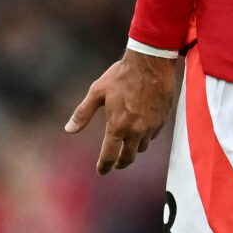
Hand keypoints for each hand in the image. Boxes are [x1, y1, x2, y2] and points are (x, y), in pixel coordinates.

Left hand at [65, 49, 177, 174]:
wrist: (151, 62)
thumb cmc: (121, 75)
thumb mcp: (97, 91)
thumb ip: (83, 113)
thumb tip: (69, 129)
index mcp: (117, 126)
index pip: (109, 156)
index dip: (104, 166)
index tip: (102, 170)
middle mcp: (135, 130)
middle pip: (128, 157)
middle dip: (121, 162)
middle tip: (117, 162)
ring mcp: (151, 126)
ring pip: (143, 146)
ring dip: (134, 148)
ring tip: (129, 143)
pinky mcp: (163, 118)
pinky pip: (154, 134)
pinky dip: (147, 135)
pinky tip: (143, 128)